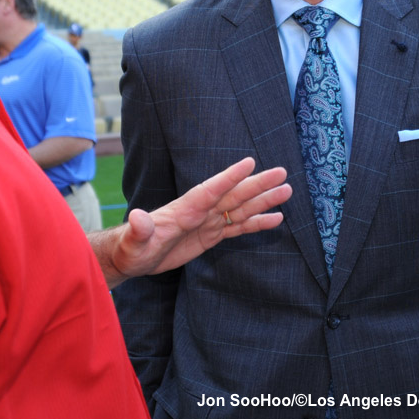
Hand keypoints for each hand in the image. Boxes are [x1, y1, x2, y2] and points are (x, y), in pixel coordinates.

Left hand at [92, 158, 289, 288]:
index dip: (229, 177)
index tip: (249, 162)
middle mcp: (199, 212)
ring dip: (263, 200)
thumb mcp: (133, 242)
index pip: (210, 190)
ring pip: (240, 208)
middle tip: (282, 172)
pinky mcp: (210, 236)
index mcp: (184, 210)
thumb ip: (139, 229)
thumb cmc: (131, 248)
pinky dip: (256, 222)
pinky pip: (237, 227)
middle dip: (257, 184)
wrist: (131, 256)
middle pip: (233, 195)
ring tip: (287, 190)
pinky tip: (275, 218)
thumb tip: (138, 217)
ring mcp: (206, 222)